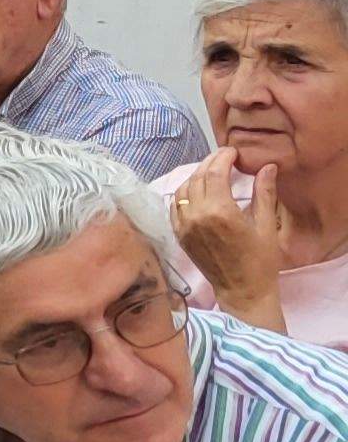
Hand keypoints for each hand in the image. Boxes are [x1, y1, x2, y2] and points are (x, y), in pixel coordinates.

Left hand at [173, 149, 295, 331]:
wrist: (242, 290)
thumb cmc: (260, 260)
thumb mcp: (265, 224)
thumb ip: (264, 192)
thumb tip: (267, 166)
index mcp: (219, 212)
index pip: (214, 173)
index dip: (223, 157)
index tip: (233, 152)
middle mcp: (196, 216)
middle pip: (197, 177)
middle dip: (210, 163)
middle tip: (225, 158)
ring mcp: (183, 226)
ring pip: (183, 190)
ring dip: (196, 176)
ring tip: (213, 173)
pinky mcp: (178, 235)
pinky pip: (175, 206)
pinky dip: (185, 193)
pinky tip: (198, 191)